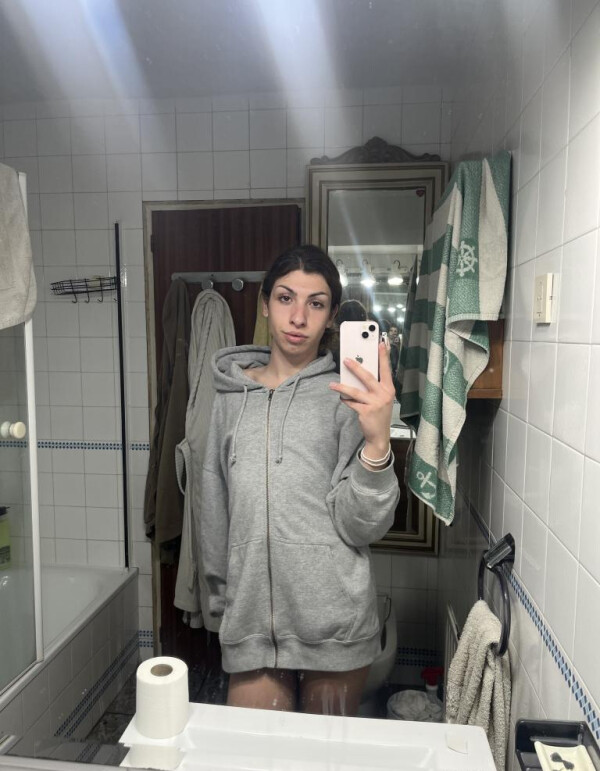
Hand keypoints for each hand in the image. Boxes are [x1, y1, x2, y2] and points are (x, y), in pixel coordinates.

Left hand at [329, 342, 394, 456]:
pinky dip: (345, 400)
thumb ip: (373, 387)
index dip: (384, 356)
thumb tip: (358, 374)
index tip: (381, 343)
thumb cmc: (379, 414)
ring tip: (333, 384)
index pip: (386, 369)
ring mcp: (375, 403)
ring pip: (355, 391)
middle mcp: (384, 394)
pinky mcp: (366, 411)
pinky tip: (342, 399)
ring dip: (342, 387)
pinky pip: (351, 403)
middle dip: (355, 367)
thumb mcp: (381, 399)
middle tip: (346, 360)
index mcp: (389, 389)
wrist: (380, 436)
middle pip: (368, 377)